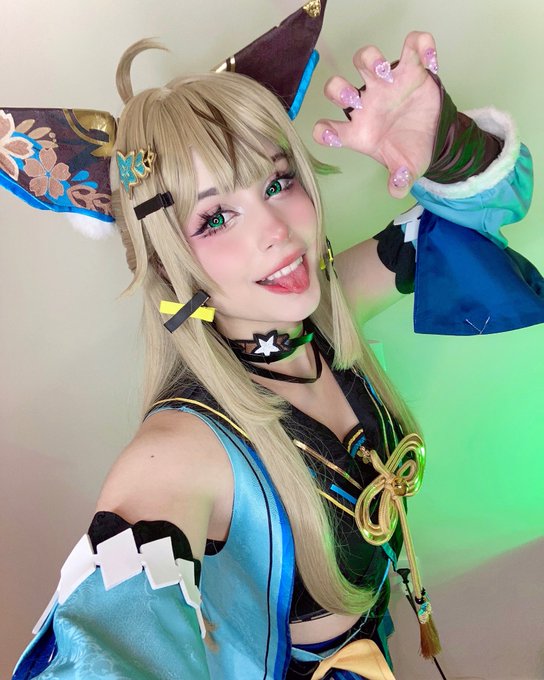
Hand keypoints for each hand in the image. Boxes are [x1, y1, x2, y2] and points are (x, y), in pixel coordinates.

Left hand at [313, 31, 440, 197]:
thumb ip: (400, 180)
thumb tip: (397, 189)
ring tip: (384, 73)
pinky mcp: (412, 68)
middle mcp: (366, 104)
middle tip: (355, 98)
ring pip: (365, 59)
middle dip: (339, 90)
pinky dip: (421, 46)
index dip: (324, 131)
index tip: (329, 132)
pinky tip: (429, 60)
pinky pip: (414, 46)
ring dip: (370, 60)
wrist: (432, 138)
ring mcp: (386, 83)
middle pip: (337, 89)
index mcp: (358, 132)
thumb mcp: (405, 169)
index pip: (328, 130)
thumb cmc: (409, 151)